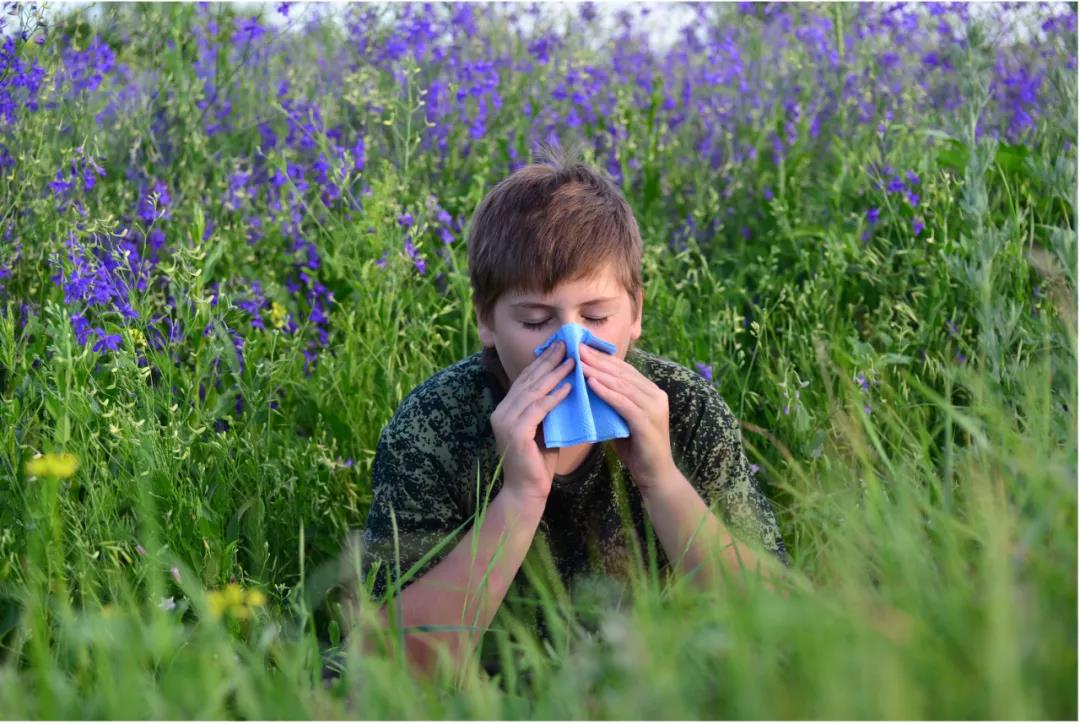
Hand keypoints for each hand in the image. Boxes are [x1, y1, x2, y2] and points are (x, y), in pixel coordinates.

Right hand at [489, 340, 574, 501]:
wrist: (527, 492)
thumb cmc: (538, 463)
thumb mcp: (543, 429)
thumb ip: (546, 410)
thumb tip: (566, 385)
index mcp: (505, 410)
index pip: (525, 381)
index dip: (542, 363)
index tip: (559, 347)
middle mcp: (501, 412)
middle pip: (528, 381)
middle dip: (548, 361)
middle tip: (566, 345)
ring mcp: (505, 422)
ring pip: (533, 392)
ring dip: (554, 374)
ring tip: (572, 360)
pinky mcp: (515, 432)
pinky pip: (538, 409)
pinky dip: (554, 397)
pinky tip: (569, 386)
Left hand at [578, 344, 678, 492]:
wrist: (656, 476)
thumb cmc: (637, 449)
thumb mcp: (623, 420)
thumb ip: (613, 404)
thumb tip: (589, 388)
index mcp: (651, 392)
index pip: (625, 369)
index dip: (603, 358)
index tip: (582, 348)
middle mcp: (656, 395)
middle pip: (622, 373)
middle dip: (598, 360)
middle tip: (577, 349)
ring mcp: (654, 408)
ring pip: (622, 385)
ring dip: (599, 372)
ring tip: (579, 363)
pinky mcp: (647, 422)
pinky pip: (623, 403)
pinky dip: (606, 392)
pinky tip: (591, 384)